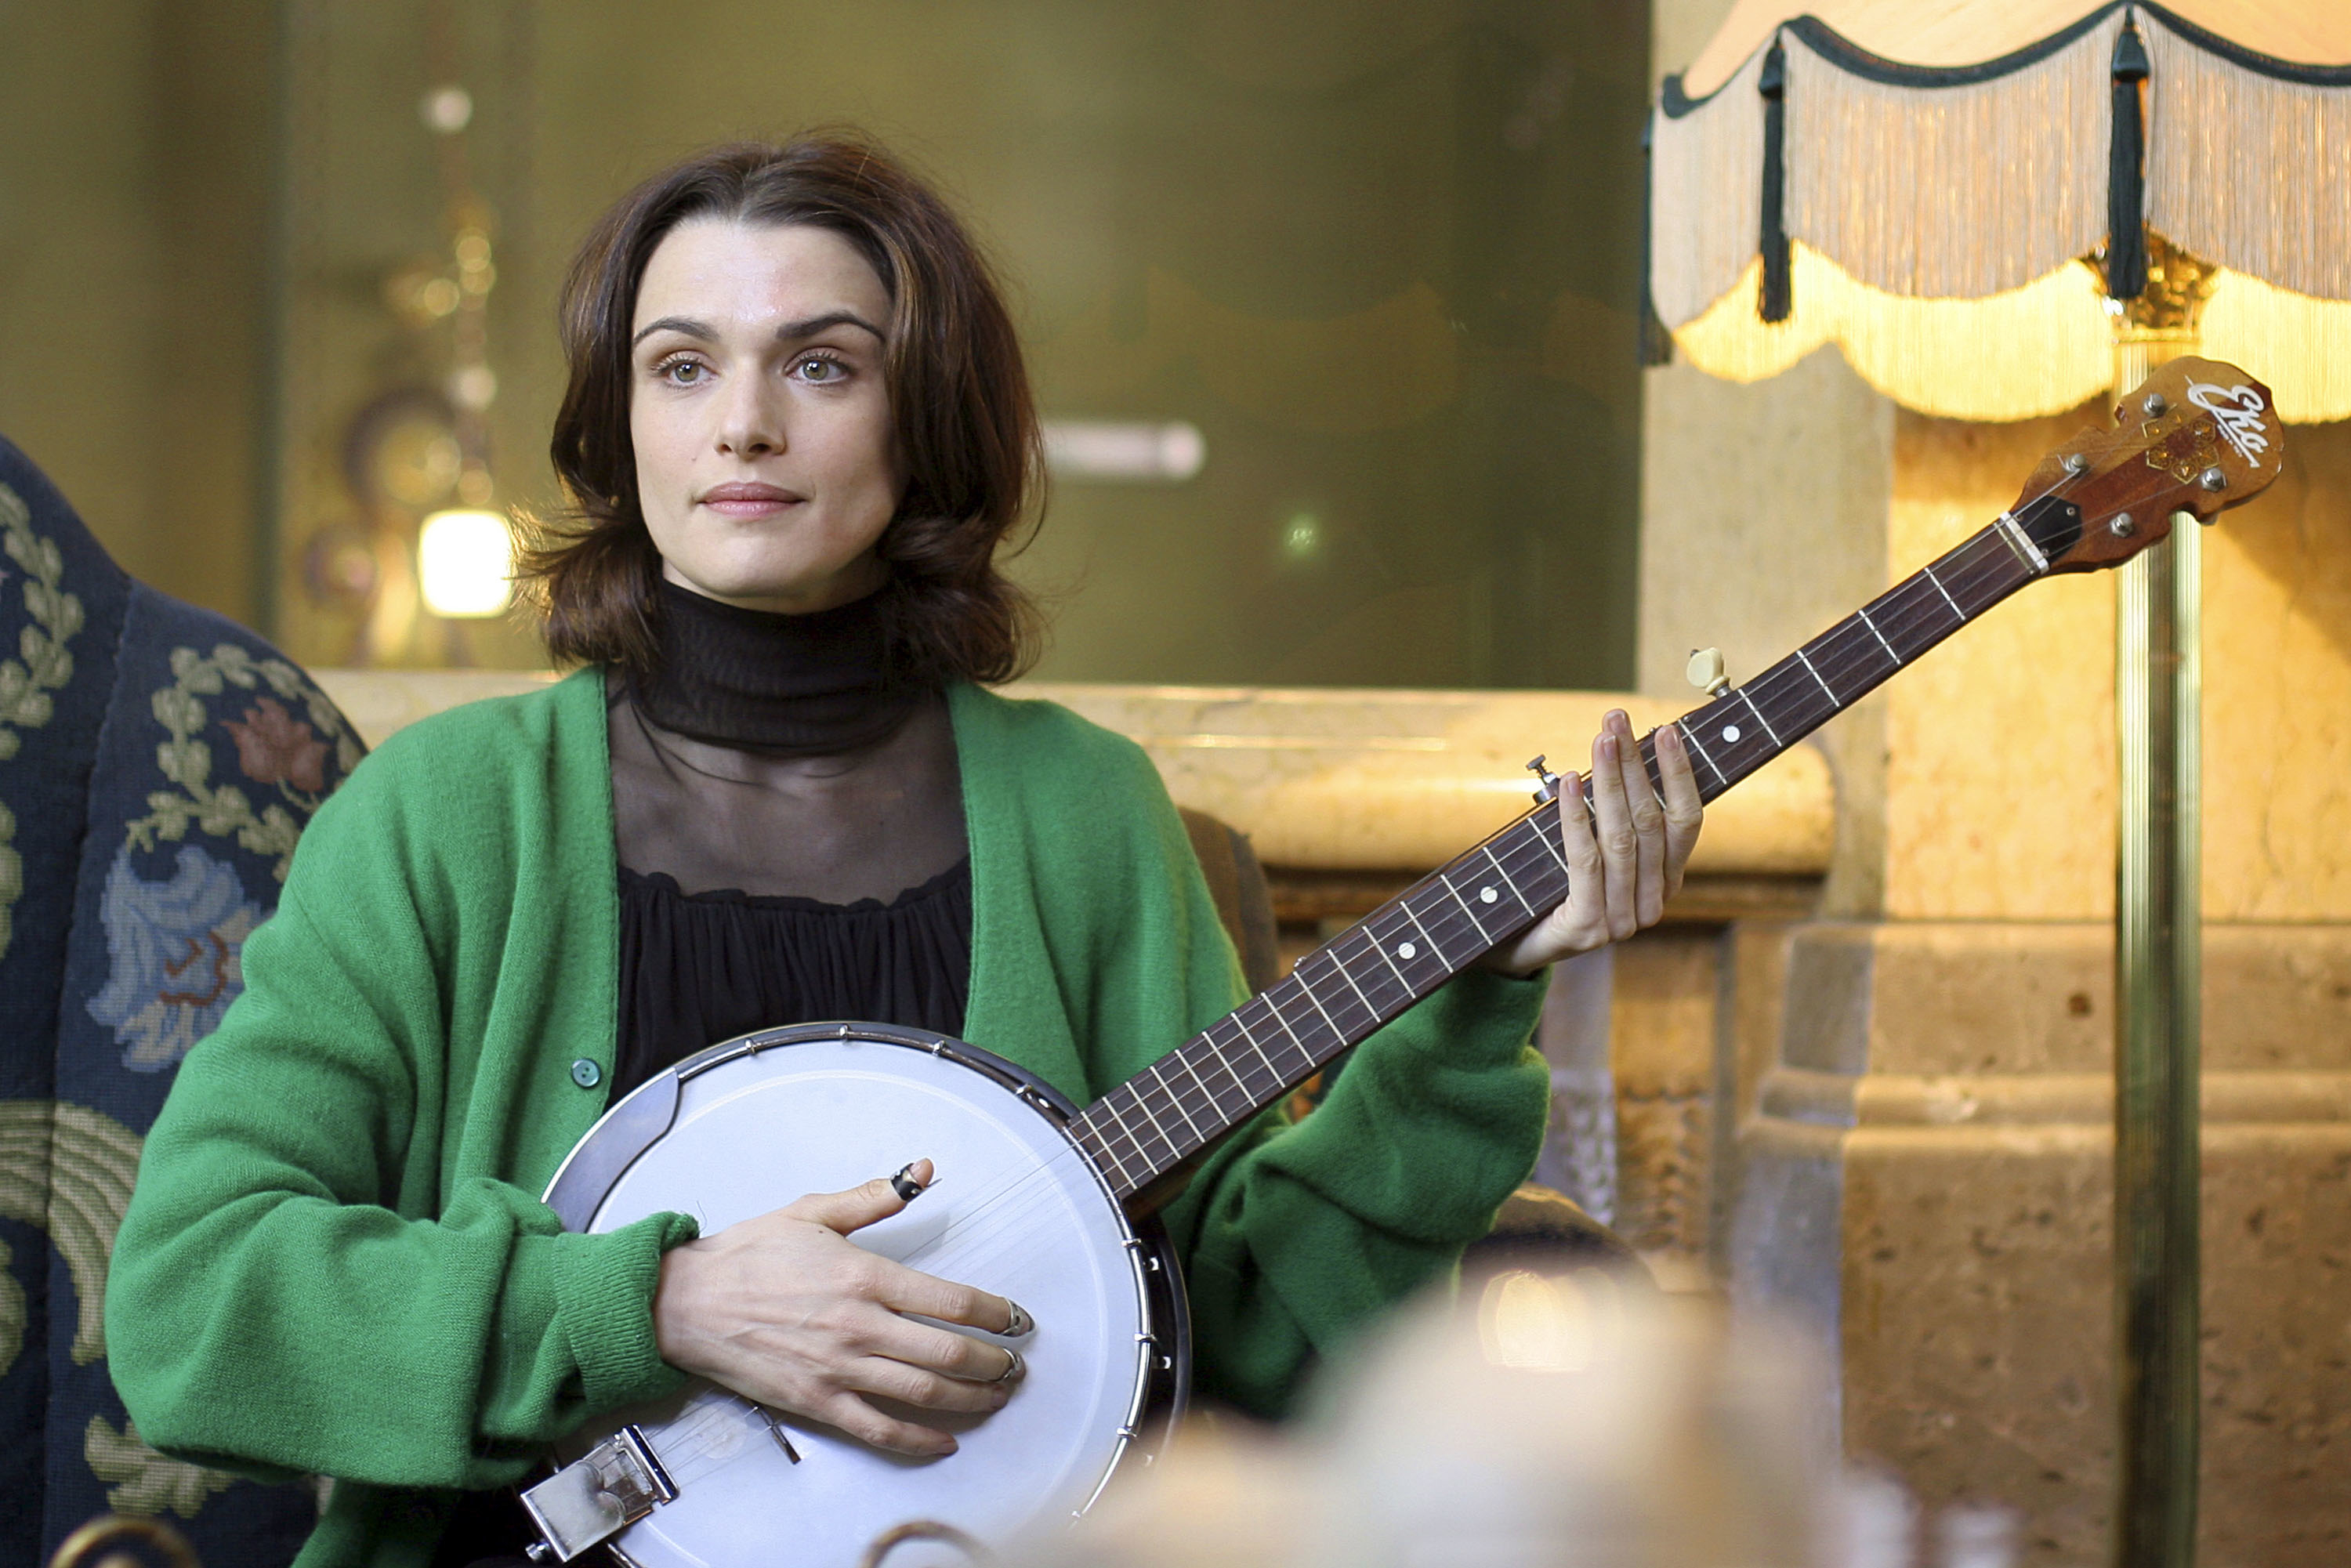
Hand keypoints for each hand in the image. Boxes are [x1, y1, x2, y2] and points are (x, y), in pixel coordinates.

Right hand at [651, 1159, 1032, 1457]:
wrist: (687, 1304)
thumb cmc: (747, 1256)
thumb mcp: (813, 1212)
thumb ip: (875, 1197)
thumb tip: (923, 1170)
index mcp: (865, 1276)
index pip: (952, 1301)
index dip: (996, 1315)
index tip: (1017, 1320)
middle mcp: (860, 1326)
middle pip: (948, 1354)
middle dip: (994, 1364)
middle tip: (1015, 1366)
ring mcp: (839, 1369)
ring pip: (923, 1393)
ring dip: (970, 1400)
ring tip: (996, 1397)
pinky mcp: (817, 1402)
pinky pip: (878, 1429)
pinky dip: (917, 1440)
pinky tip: (944, 1440)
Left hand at [1485, 709, 1703, 975]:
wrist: (1509, 947)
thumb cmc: (1549, 887)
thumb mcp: (1590, 848)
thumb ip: (1611, 816)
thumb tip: (1617, 748)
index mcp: (1664, 883)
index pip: (1685, 822)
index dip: (1679, 775)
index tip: (1666, 729)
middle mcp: (1651, 904)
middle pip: (1650, 822)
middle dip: (1635, 765)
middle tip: (1616, 720)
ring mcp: (1622, 920)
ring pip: (1622, 839)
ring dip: (1610, 782)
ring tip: (1600, 740)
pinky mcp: (1589, 928)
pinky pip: (1585, 861)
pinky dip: (1577, 817)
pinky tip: (1569, 782)